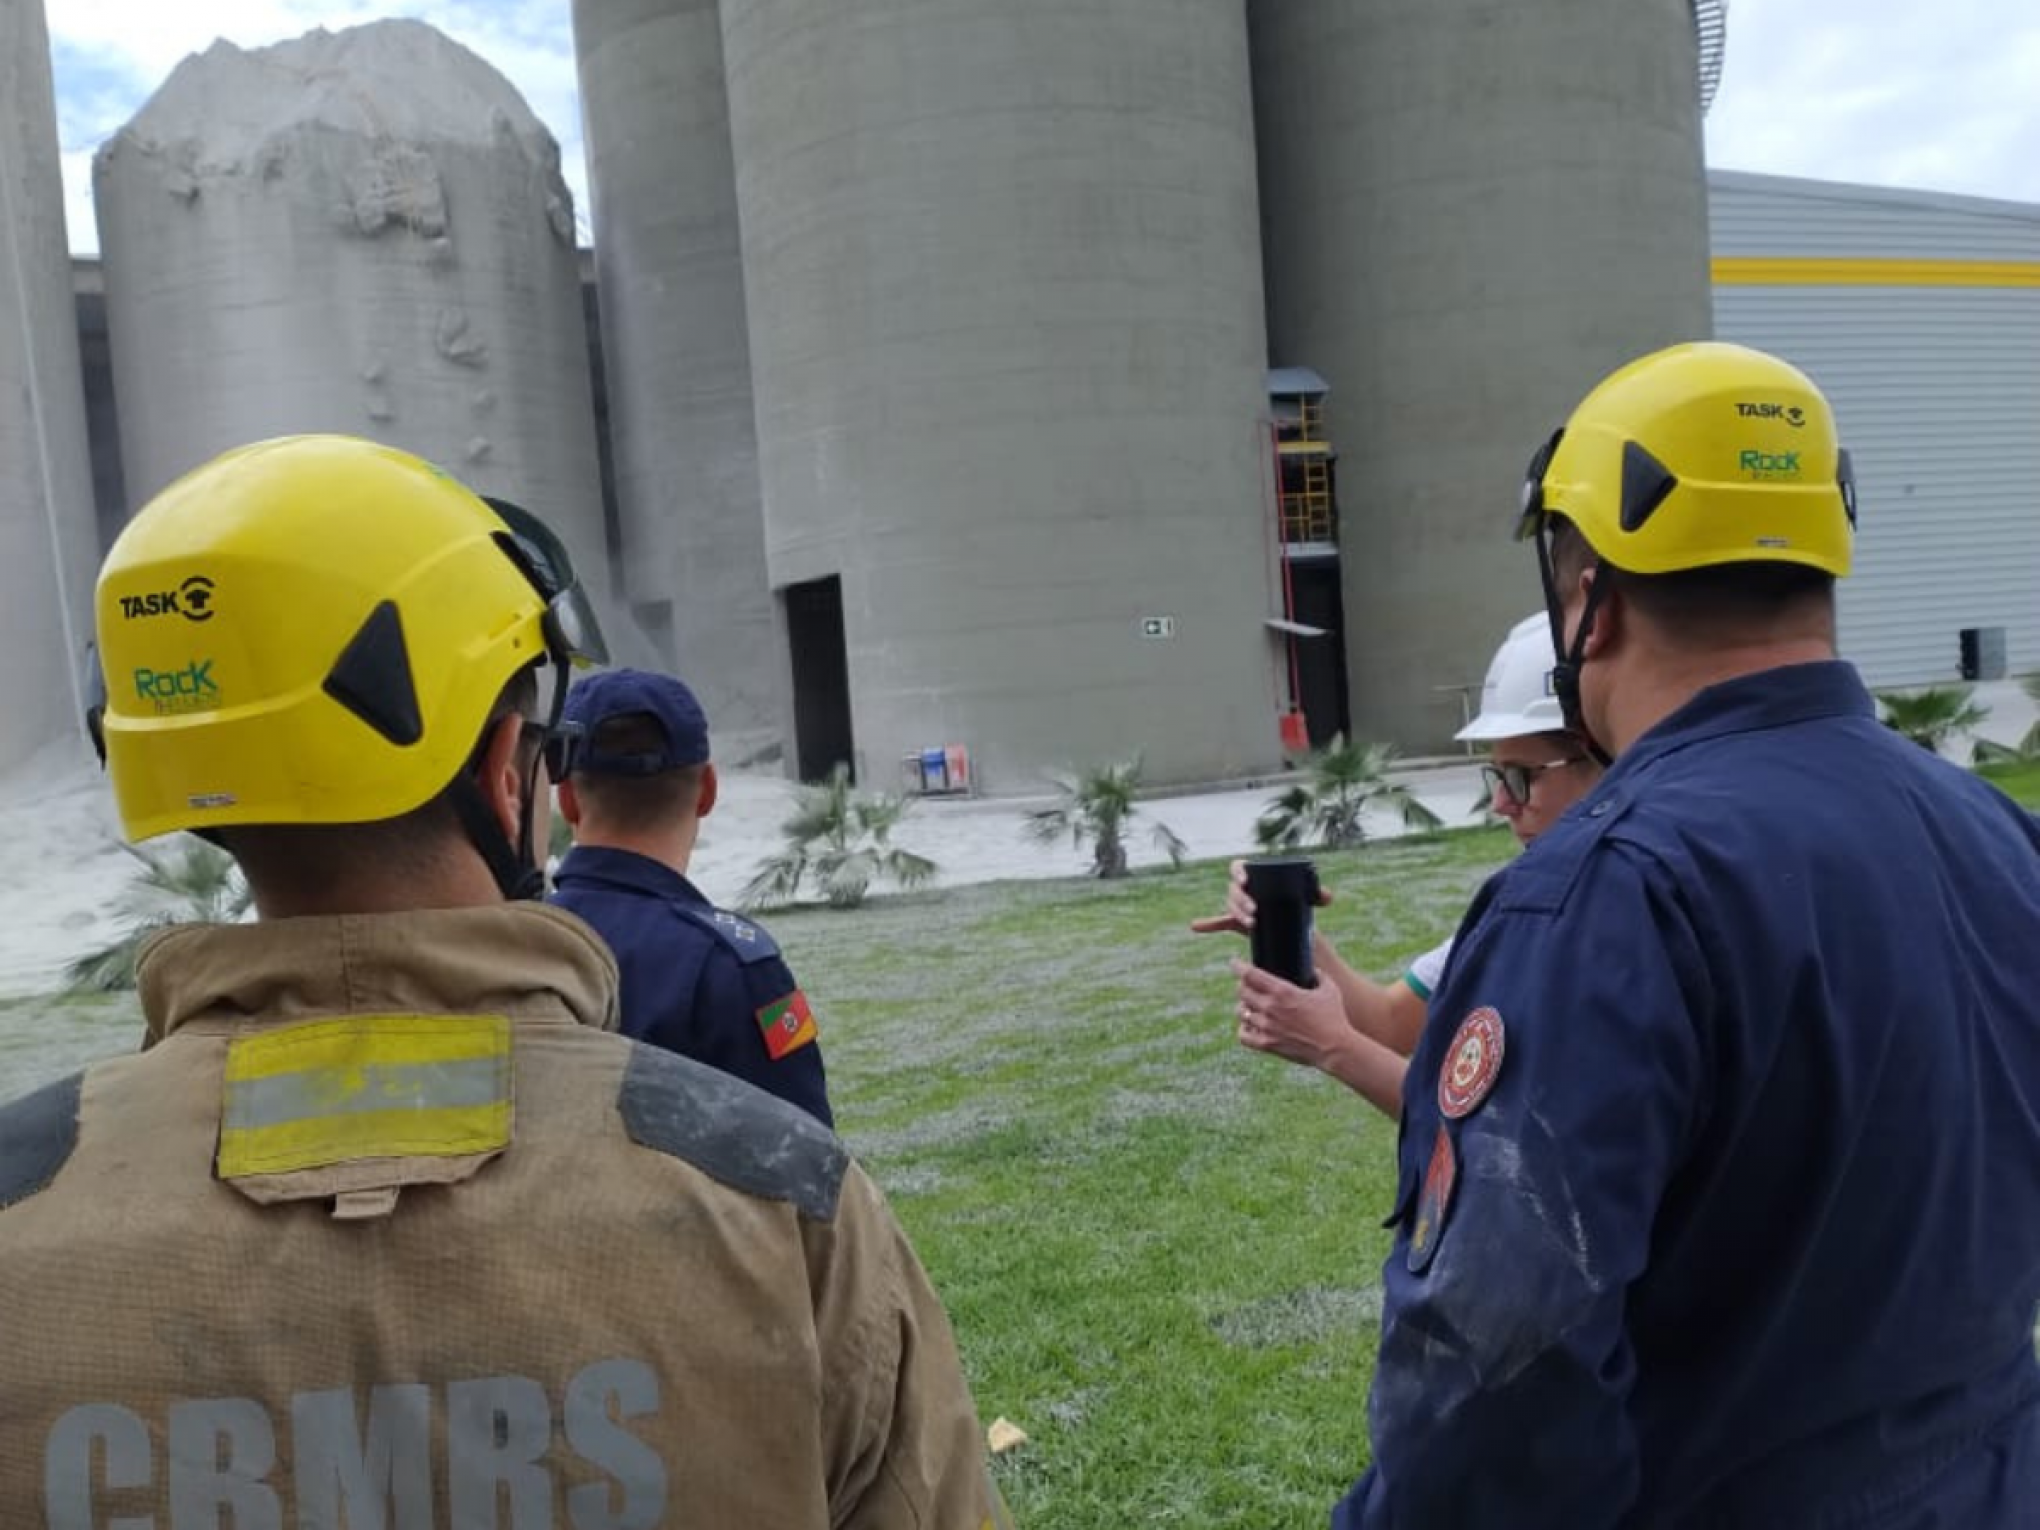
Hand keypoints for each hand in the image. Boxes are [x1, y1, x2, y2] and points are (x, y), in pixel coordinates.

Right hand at [1188, 858, 1332, 935]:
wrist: (1296, 931)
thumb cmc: (1300, 909)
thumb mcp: (1309, 900)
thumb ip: (1318, 895)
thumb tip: (1326, 897)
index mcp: (1256, 876)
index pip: (1239, 868)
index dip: (1238, 872)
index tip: (1247, 882)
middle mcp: (1246, 890)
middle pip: (1234, 890)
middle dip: (1242, 900)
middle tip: (1255, 910)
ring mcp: (1241, 906)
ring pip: (1230, 906)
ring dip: (1237, 913)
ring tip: (1252, 924)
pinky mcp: (1238, 922)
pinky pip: (1220, 922)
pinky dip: (1208, 924)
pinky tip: (1197, 926)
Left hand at [1231, 957, 1353, 1072]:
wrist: (1335, 1048)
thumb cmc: (1334, 1017)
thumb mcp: (1329, 989)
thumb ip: (1319, 975)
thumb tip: (1312, 968)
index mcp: (1283, 991)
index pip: (1250, 974)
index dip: (1238, 966)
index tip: (1235, 962)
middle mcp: (1270, 1007)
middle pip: (1241, 991)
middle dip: (1242, 985)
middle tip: (1246, 984)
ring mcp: (1267, 1027)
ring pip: (1241, 1012)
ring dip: (1244, 1006)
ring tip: (1250, 1006)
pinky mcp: (1267, 1044)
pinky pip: (1243, 1035)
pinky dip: (1244, 1029)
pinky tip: (1250, 1026)